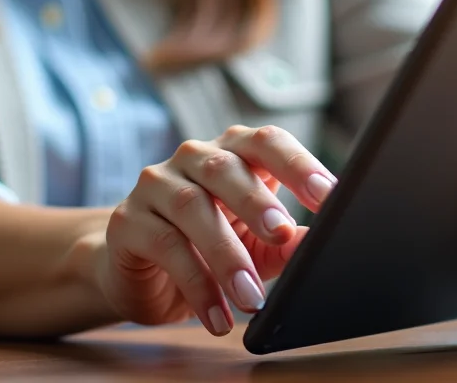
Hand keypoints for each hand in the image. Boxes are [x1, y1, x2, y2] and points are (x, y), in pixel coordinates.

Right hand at [93, 125, 336, 335]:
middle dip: (257, 202)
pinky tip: (217, 315)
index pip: (266, 142)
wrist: (140, 274)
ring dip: (226, 255)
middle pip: (226, 167)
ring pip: (192, 207)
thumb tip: (313, 243)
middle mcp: (193, 157)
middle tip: (281, 235)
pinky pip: (165, 245)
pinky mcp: (128, 220)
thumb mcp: (255, 248)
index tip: (328, 194)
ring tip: (251, 298)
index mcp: (233, 153)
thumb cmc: (207, 249)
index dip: (298, 164)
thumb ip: (283, 243)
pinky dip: (196, 284)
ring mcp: (155, 184)